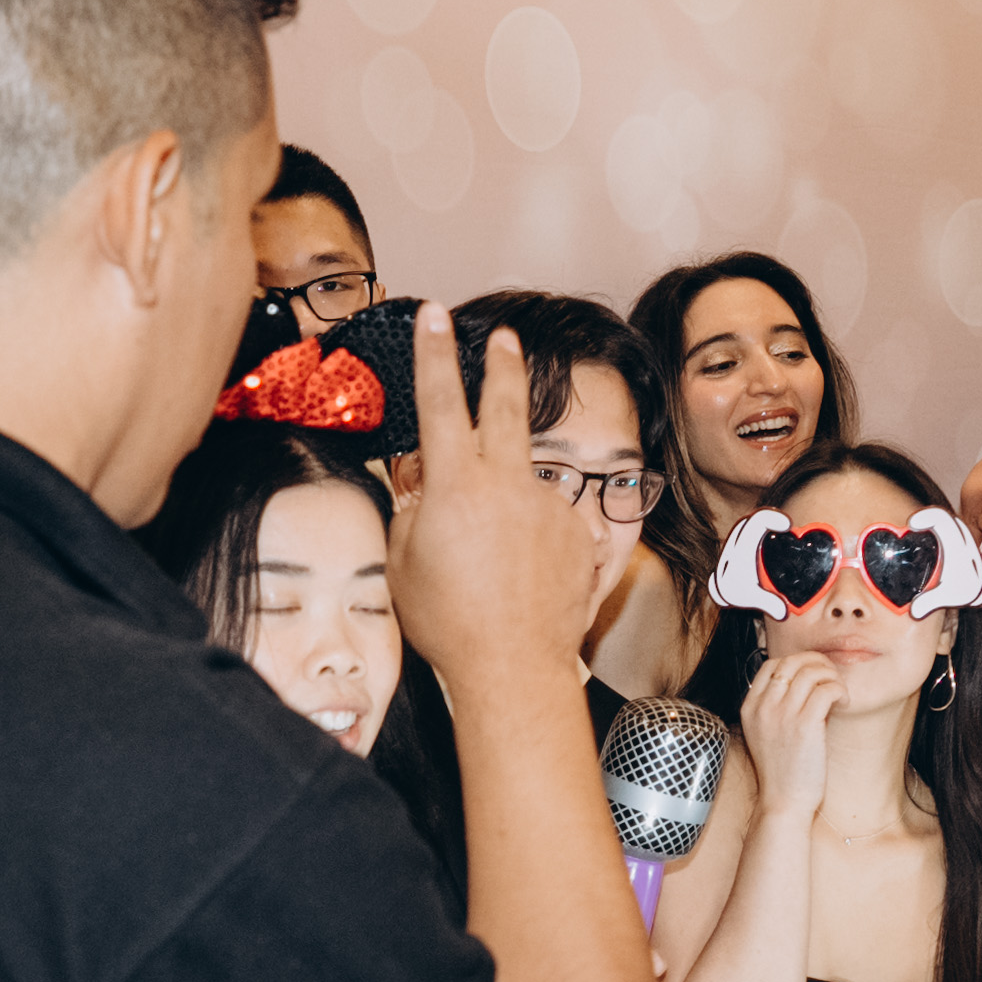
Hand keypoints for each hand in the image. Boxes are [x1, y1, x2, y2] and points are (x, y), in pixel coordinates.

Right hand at [387, 312, 595, 677]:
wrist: (514, 665)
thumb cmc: (450, 622)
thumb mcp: (403, 563)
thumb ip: (413, 514)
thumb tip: (423, 492)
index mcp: (456, 484)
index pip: (439, 400)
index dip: (433, 352)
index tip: (433, 315)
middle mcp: (507, 482)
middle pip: (507, 404)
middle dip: (503, 364)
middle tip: (503, 338)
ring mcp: (548, 505)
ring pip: (523, 485)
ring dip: (509, 509)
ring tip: (494, 566)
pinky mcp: (579, 532)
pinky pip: (549, 523)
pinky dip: (534, 542)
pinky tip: (523, 578)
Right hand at [735, 646, 846, 803]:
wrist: (784, 801)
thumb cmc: (781, 771)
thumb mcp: (765, 734)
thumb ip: (775, 707)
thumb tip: (805, 682)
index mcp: (750, 708)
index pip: (771, 665)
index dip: (796, 662)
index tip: (813, 674)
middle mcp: (763, 707)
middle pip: (792, 662)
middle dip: (817, 663)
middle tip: (831, 677)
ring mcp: (782, 715)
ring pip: (812, 673)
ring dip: (832, 677)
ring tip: (839, 692)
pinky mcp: (805, 725)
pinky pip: (826, 690)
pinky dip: (839, 690)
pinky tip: (844, 703)